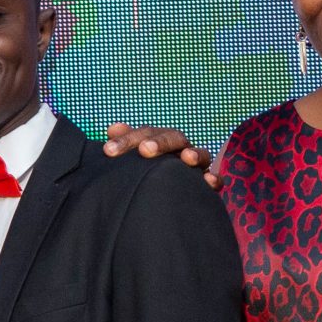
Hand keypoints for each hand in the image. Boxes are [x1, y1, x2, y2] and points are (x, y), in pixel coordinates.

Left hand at [103, 122, 220, 189]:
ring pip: (199, 154)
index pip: (143, 134)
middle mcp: (176, 148)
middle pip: (172, 138)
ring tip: (187, 157)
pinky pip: (213, 179)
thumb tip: (113, 128)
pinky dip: (213, 178)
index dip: (126, 140)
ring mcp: (194, 164)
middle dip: (159, 142)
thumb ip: (123, 143)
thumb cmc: (140, 171)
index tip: (108, 151)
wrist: (159, 193)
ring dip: (195, 154)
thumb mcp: (129, 158)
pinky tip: (209, 180)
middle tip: (145, 150)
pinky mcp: (205, 183)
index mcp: (155, 140)